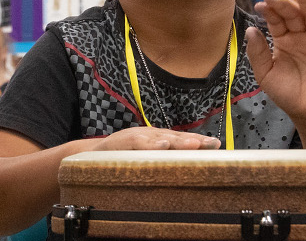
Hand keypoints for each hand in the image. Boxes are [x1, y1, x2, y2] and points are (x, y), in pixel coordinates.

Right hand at [93, 126, 220, 150]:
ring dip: (178, 141)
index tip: (218, 146)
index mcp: (157, 139)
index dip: (199, 142)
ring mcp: (136, 137)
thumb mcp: (142, 158)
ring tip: (194, 144)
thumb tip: (185, 170)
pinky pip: (138, 143)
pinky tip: (162, 146)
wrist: (87, 154)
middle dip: (195, 140)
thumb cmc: (118, 158)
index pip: (182, 139)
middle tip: (213, 144)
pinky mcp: (121, 142)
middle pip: (176, 137)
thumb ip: (160, 160)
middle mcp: (149, 135)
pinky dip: (150, 144)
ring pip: (160, 138)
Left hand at [247, 0, 305, 126]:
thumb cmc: (287, 92)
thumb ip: (257, 53)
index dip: (269, 11)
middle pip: (292, 14)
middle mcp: (301, 36)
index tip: (260, 4)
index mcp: (283, 40)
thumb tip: (250, 30)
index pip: (276, 20)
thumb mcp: (265, 73)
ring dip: (305, 0)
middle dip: (282, 4)